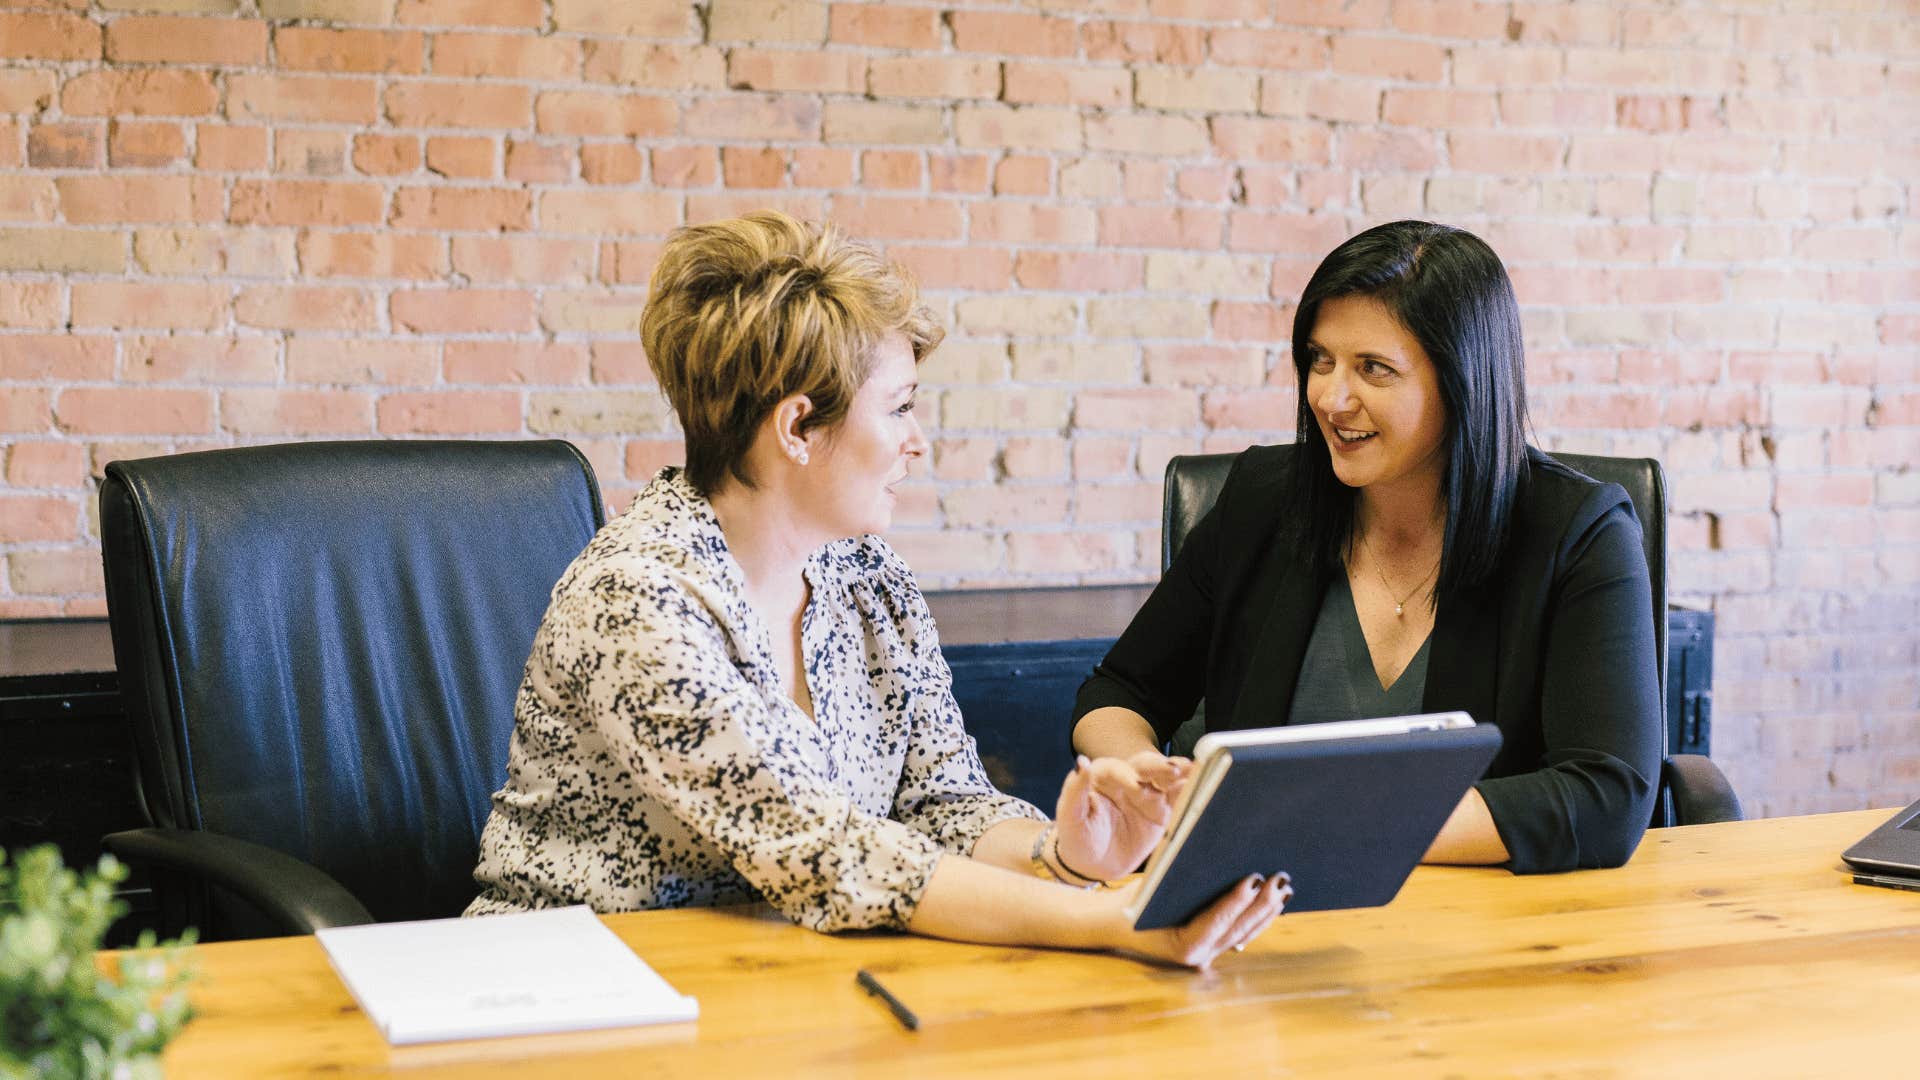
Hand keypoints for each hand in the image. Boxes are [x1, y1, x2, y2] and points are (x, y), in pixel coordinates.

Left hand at [1053, 752, 1190, 882]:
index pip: (1116, 768)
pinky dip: (1190, 790)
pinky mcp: (1162, 811)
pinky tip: (1203, 784)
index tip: (1133, 786)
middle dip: (1159, 766)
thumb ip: (1074, 790)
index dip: (1125, 775)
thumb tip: (1081, 762)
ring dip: (1180, 773)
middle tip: (1174, 769)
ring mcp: (1147, 794)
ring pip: (1165, 778)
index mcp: (1103, 776)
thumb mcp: (1070, 817)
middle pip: (1145, 766)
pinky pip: (1178, 798)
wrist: (1093, 865)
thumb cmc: (1077, 838)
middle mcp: (1128, 780)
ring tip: (1194, 770)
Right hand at [1106, 872, 1291, 969]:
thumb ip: (1180, 876)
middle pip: (1238, 929)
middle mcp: (1199, 957)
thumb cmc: (1131, 902)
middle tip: (1280, 879)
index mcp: (1182, 947)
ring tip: (1284, 887)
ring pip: (1245, 933)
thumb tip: (1214, 853)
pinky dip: (1258, 917)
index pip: (1216, 922)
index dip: (1237, 901)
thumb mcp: (1151, 887)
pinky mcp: (1213, 946)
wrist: (1114, 924)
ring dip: (1267, 911)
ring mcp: (1208, 954)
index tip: (1254, 879)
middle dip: (1262, 904)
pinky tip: (1274, 901)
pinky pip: (1241, 933)